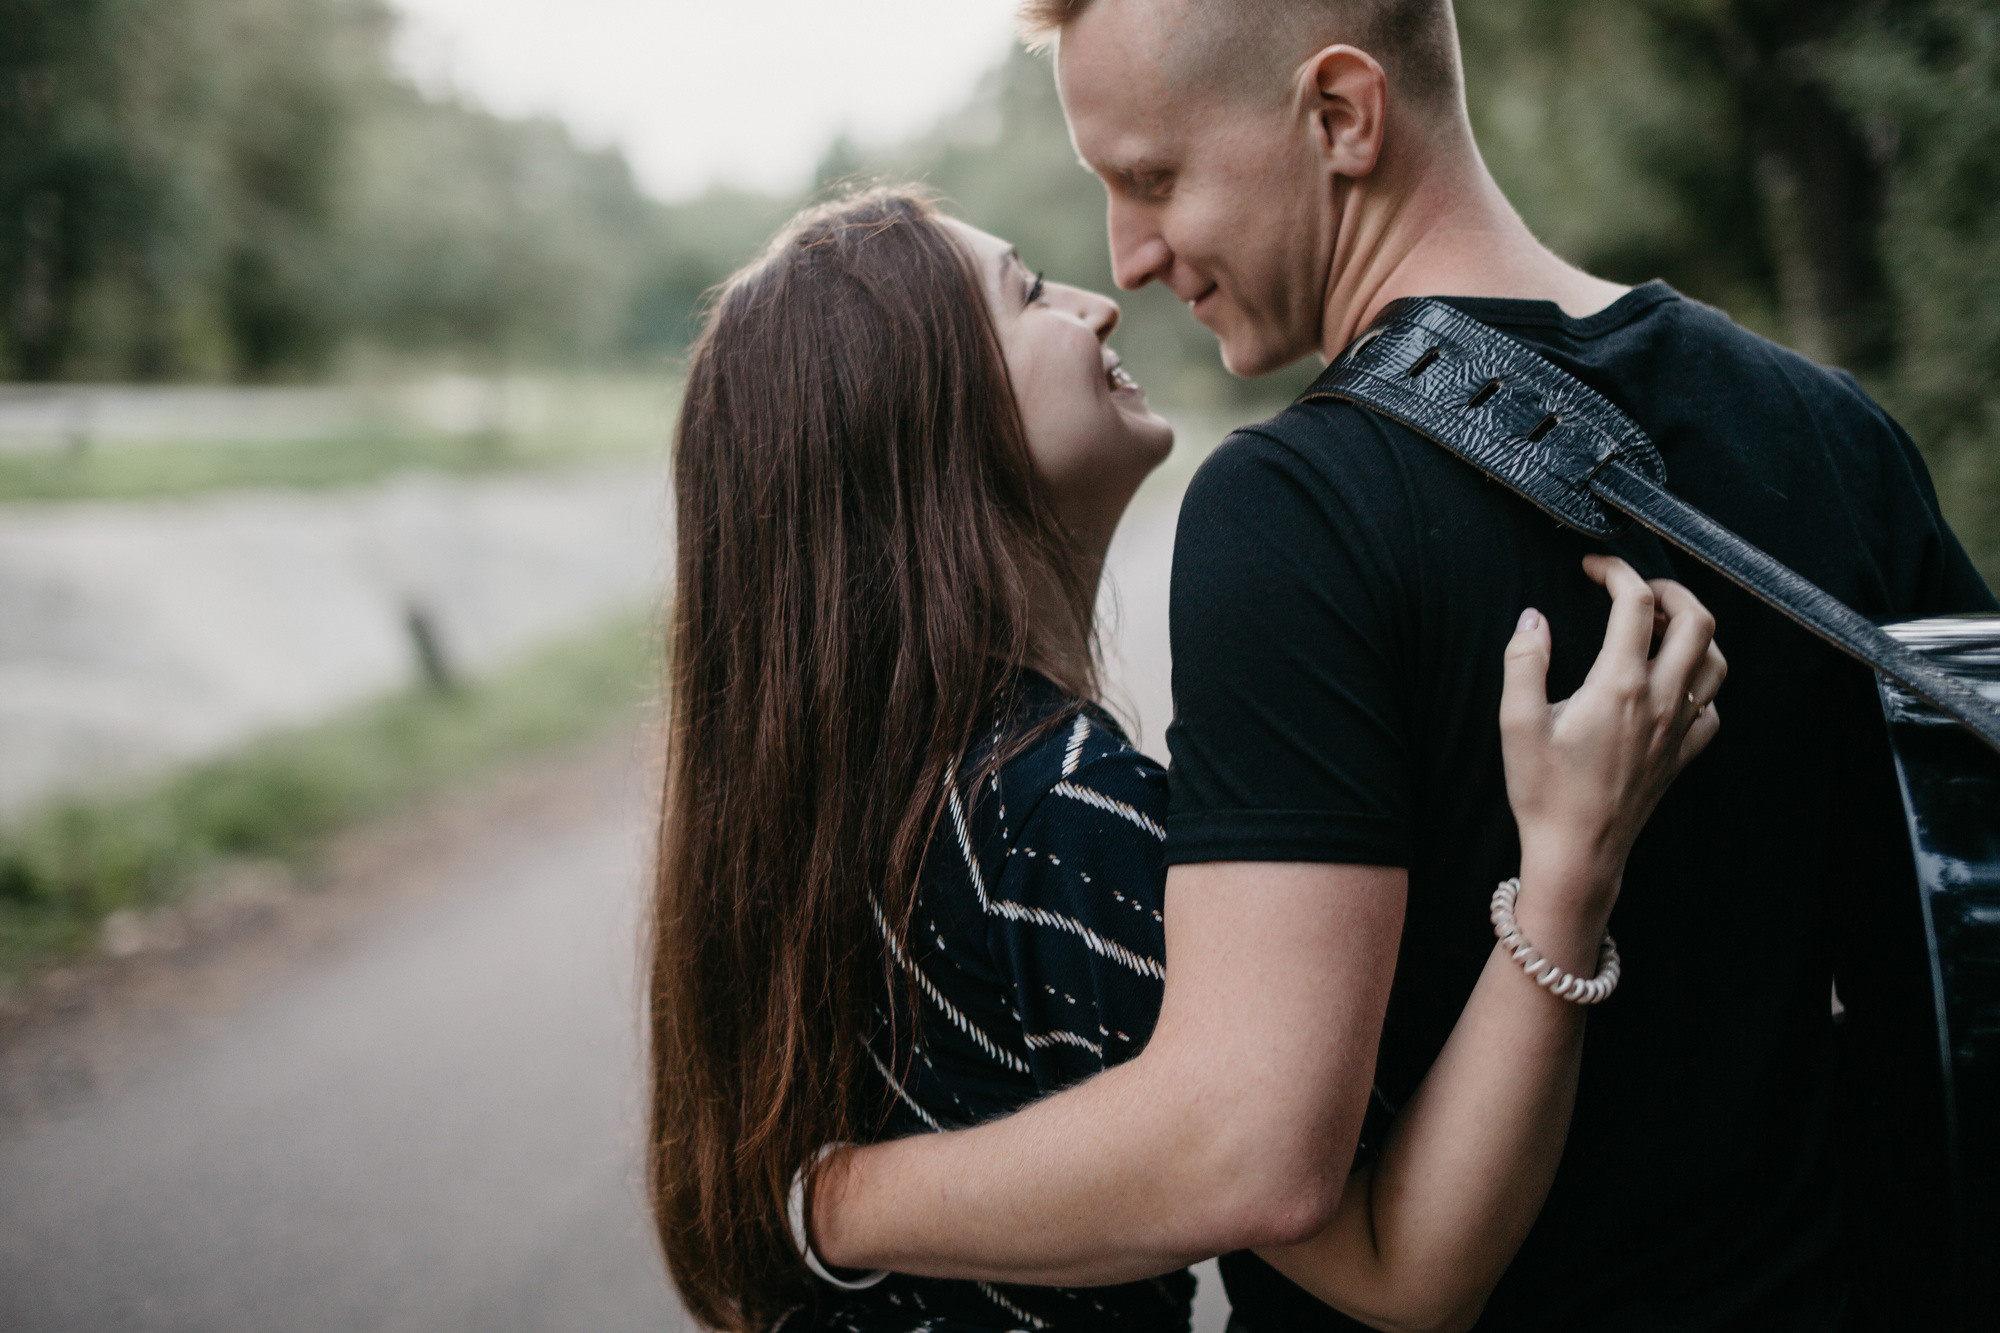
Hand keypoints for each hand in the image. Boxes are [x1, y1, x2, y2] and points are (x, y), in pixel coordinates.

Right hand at [1499, 555, 1724, 922]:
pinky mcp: (1682, 754)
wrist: (1578, 854)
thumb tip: (1532, 619)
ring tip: (1660, 628)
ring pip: (1716, 660)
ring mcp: (1678, 728)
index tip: (1593, 567)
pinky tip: (1672, 684)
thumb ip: (1524, 662)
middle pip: (1698, 621)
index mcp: (1619, 686)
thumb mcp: (1516, 723)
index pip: (1636, 604)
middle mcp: (1660, 700)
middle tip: (1639, 589)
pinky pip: (1713, 706)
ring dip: (1695, 632)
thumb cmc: (1545, 792)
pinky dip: (1701, 683)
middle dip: (1673, 590)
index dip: (1617, 571)